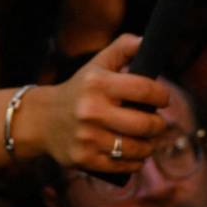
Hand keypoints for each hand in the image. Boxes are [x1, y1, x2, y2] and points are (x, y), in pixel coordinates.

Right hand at [25, 34, 173, 172]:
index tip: (163, 99)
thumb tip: (146, 41)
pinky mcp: (85, 159)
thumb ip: (123, 48)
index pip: (145, 90)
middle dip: (159, 124)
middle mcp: (92, 111)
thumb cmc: (79, 89)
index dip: (162, 95)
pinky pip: (123, 165)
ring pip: (137, 148)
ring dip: (150, 145)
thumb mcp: (97, 64)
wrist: (43, 120)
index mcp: (98, 84)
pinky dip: (136, 161)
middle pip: (146, 124)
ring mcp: (88, 137)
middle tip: (158, 123)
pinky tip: (137, 154)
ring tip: (149, 139)